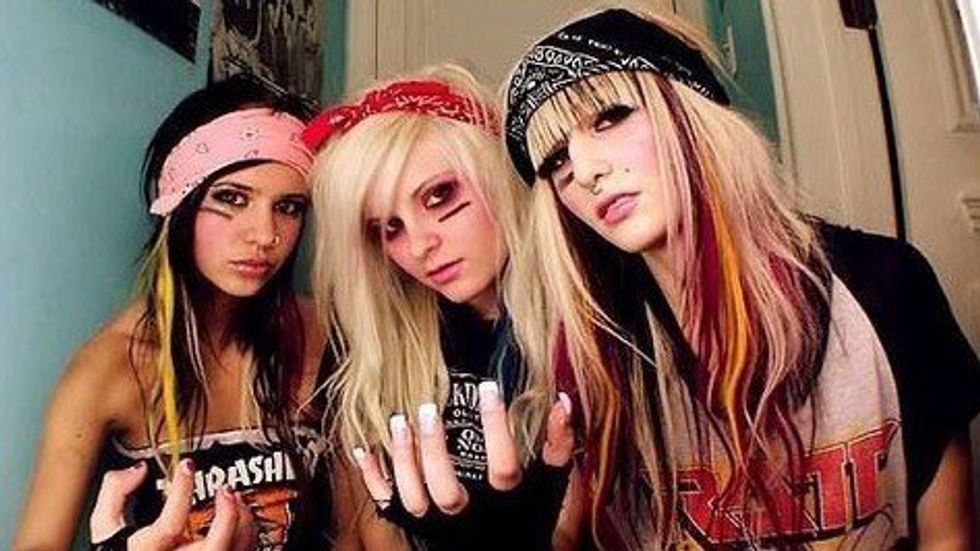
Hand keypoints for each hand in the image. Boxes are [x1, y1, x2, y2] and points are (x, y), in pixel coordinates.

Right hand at [90, 459, 256, 550]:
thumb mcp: (105, 528)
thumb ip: (115, 494)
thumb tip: (138, 470)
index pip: (170, 525)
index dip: (181, 491)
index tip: (187, 466)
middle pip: (214, 547)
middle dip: (227, 515)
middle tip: (225, 489)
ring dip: (243, 522)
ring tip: (235, 499)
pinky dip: (246, 534)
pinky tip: (240, 518)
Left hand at [351, 383, 574, 541]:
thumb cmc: (533, 528)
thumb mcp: (554, 494)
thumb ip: (560, 454)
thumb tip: (563, 404)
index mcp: (507, 509)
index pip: (504, 469)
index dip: (498, 429)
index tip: (489, 388)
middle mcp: (471, 521)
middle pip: (448, 490)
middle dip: (434, 449)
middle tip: (427, 410)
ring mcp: (441, 527)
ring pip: (415, 499)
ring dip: (403, 459)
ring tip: (398, 422)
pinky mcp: (418, 528)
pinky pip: (389, 505)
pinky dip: (373, 478)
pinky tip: (364, 448)